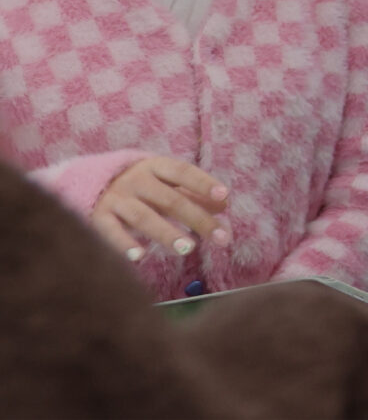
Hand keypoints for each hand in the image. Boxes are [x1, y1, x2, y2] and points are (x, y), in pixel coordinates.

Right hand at [91, 156, 230, 261]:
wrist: (87, 183)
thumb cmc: (138, 187)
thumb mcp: (163, 184)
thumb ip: (192, 194)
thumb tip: (224, 205)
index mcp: (155, 167)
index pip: (183, 172)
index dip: (203, 183)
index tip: (224, 196)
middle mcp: (135, 180)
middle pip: (171, 200)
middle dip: (197, 219)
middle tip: (221, 238)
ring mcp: (116, 198)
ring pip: (144, 217)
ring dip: (166, 233)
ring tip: (187, 248)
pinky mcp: (97, 216)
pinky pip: (111, 231)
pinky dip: (124, 244)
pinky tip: (139, 257)